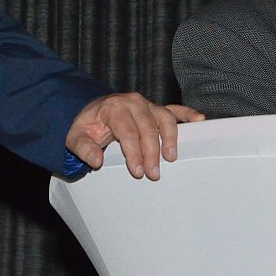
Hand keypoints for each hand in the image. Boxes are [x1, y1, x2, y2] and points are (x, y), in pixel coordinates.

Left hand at [65, 92, 203, 179]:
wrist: (91, 111)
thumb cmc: (86, 126)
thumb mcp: (75, 137)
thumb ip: (83, 148)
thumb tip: (96, 160)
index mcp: (113, 108)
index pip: (127, 131)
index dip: (133, 152)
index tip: (137, 171)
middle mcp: (132, 102)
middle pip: (147, 127)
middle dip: (152, 152)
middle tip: (153, 173)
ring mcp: (146, 104)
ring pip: (164, 118)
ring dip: (170, 137)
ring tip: (171, 157)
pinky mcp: (155, 108)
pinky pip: (174, 109)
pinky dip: (187, 114)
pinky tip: (199, 121)